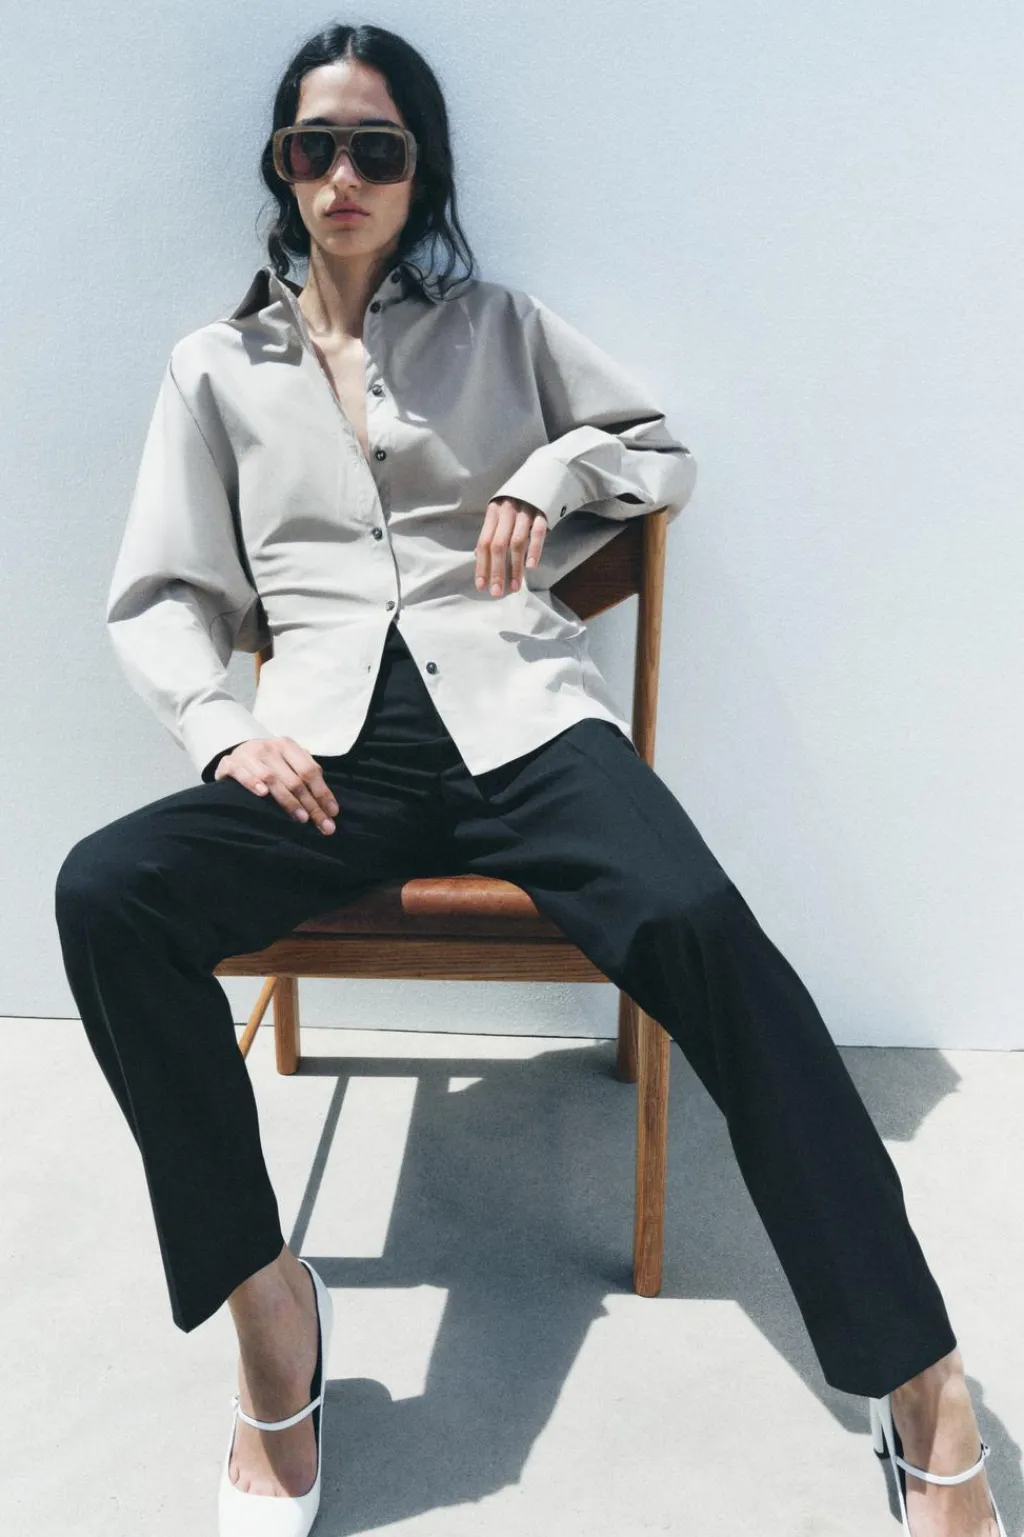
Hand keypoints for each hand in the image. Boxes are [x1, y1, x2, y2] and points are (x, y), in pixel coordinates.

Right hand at [214, 737, 339, 834]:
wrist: (235, 754)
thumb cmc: (268, 764)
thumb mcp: (288, 764)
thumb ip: (306, 777)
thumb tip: (329, 807)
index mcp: (288, 746)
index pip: (310, 771)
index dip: (323, 793)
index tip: (333, 813)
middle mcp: (270, 747)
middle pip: (295, 779)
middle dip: (311, 805)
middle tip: (323, 825)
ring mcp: (249, 754)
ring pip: (271, 778)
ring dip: (288, 800)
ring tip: (301, 818)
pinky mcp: (229, 763)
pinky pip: (241, 773)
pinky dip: (252, 783)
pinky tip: (262, 794)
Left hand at [474, 496, 548, 597]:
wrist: (544, 473)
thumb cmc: (519, 499)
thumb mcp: (500, 511)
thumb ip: (491, 531)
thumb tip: (477, 555)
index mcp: (493, 511)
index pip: (484, 542)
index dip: (481, 565)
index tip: (481, 586)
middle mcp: (507, 511)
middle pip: (498, 545)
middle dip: (496, 571)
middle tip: (496, 592)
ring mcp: (526, 511)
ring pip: (517, 543)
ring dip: (515, 567)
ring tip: (514, 587)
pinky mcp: (543, 511)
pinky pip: (537, 533)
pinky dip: (534, 550)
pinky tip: (531, 567)